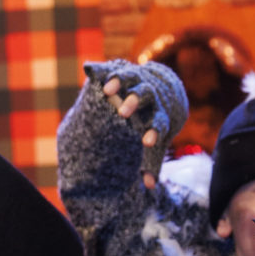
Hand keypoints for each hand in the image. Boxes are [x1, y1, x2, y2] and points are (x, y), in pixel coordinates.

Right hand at [102, 75, 161, 189]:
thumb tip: (150, 187)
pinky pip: (114, 68)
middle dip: (134, 102)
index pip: (159, 123)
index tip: (146, 142)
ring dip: (119, 82)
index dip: (154, 132)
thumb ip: (153, 163)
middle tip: (123, 113)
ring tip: (107, 91)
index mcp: (159, 113)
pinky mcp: (125, 71)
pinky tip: (88, 70)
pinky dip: (104, 69)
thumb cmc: (155, 122)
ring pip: (131, 78)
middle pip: (145, 94)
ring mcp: (138, 80)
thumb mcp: (157, 141)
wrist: (166, 88)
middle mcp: (151, 94)